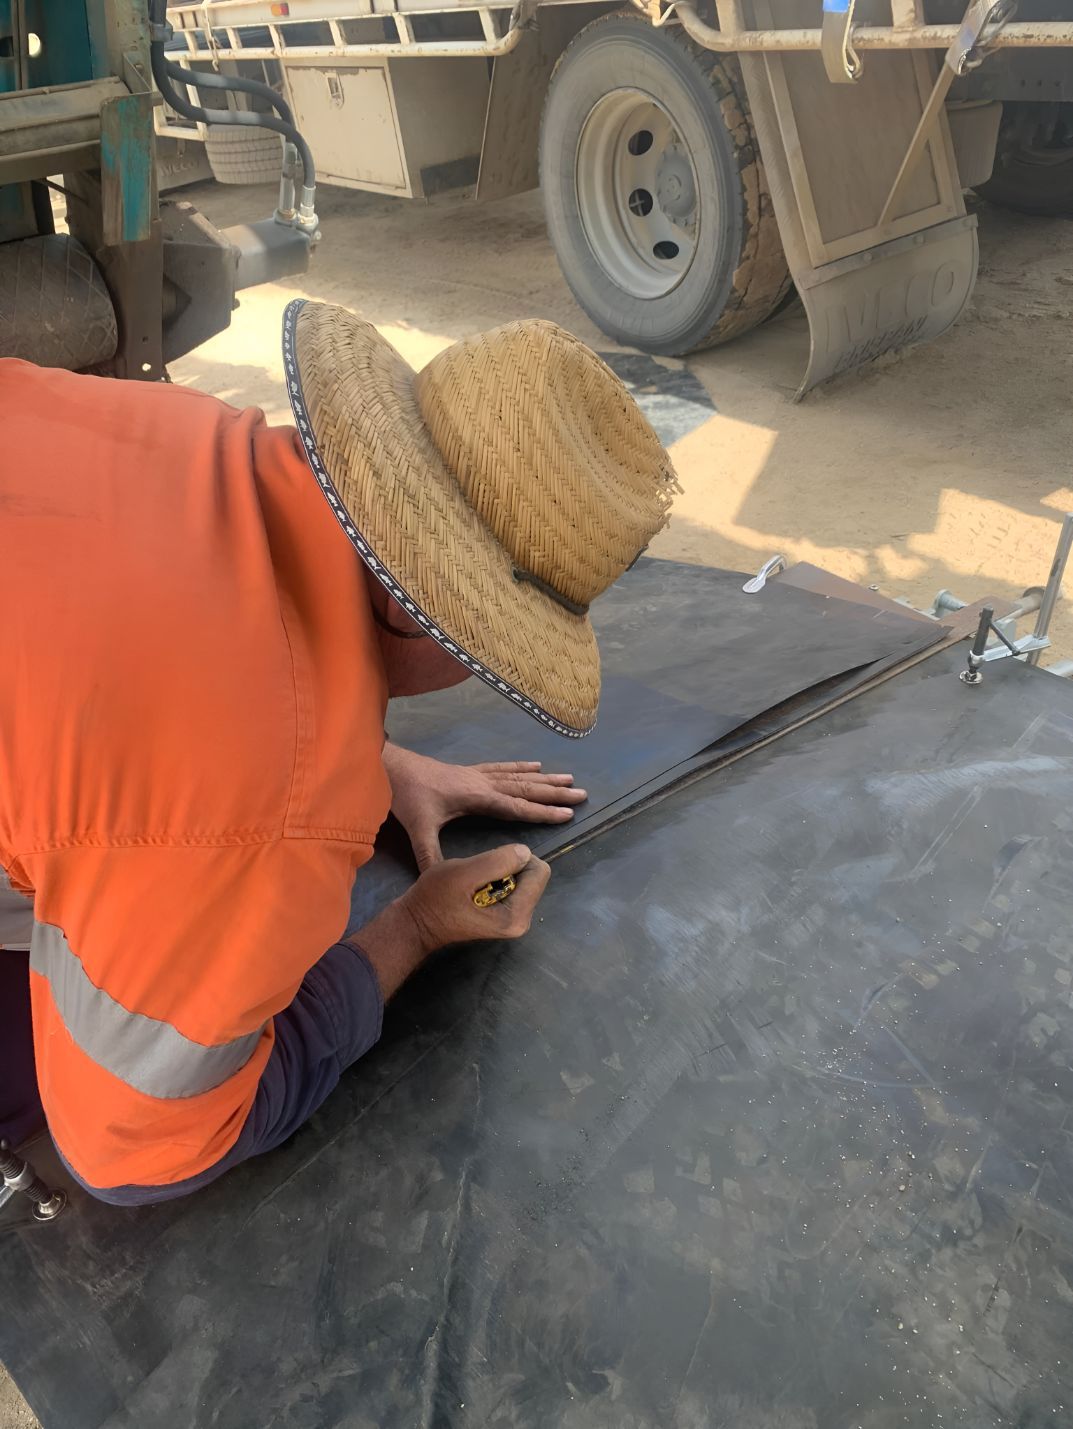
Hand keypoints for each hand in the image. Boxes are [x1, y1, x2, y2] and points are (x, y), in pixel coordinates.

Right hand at [351, 844, 550, 997]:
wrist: (415, 923)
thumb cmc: (435, 898)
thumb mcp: (464, 873)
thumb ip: (497, 862)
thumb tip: (525, 852)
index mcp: (517, 915)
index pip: (540, 871)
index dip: (515, 858)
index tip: (488, 864)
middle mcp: (522, 921)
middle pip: (533, 875)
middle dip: (508, 867)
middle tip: (477, 875)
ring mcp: (513, 921)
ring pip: (522, 879)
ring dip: (499, 873)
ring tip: (473, 882)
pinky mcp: (504, 917)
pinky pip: (510, 887)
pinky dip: (494, 880)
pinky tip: (474, 889)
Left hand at [382, 744, 586, 870]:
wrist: (392, 766)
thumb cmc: (407, 796)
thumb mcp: (418, 829)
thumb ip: (430, 856)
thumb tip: (439, 882)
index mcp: (476, 797)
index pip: (516, 806)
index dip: (541, 811)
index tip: (567, 814)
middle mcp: (483, 783)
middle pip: (525, 788)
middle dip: (554, 793)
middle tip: (582, 794)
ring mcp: (478, 774)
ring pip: (519, 776)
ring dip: (545, 779)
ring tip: (569, 779)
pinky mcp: (470, 770)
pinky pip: (503, 768)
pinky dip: (522, 767)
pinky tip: (536, 765)